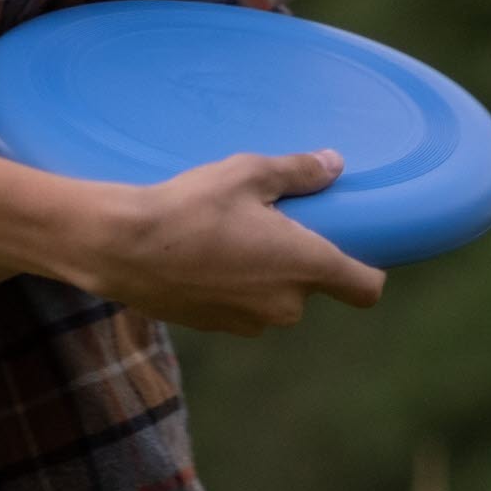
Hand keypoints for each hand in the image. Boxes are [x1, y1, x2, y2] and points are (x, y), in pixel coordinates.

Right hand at [74, 148, 386, 332]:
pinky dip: (231, 285)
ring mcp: (250, 322)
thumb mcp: (246, 173)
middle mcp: (287, 305)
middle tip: (266, 220)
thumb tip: (334, 164)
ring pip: (273, 296)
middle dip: (295, 258)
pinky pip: (240, 305)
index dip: (368, 271)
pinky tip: (200, 255)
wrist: (122, 246)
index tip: (355, 247)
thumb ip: (298, 172)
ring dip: (262, 273)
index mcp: (305, 266)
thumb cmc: (191, 206)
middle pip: (312, 286)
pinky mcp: (217, 327)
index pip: (366, 288)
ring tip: (225, 235)